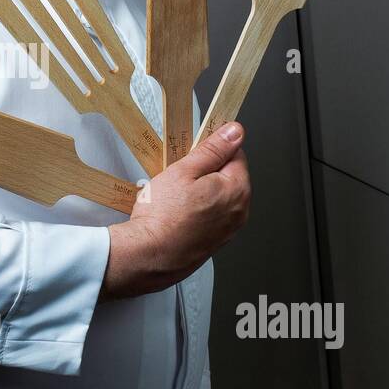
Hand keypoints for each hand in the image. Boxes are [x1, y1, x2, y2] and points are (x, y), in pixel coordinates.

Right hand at [101, 122, 250, 298]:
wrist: (149, 256)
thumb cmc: (162, 216)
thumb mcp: (184, 170)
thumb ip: (213, 149)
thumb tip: (234, 133)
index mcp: (237, 189)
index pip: (235, 153)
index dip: (213, 149)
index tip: (195, 152)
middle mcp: (239, 211)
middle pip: (229, 176)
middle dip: (207, 171)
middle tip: (180, 176)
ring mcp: (229, 230)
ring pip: (219, 197)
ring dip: (202, 192)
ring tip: (176, 197)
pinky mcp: (216, 242)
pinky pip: (212, 216)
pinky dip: (199, 211)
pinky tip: (178, 213)